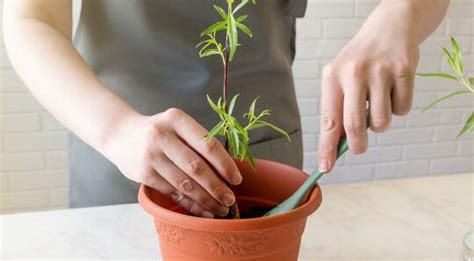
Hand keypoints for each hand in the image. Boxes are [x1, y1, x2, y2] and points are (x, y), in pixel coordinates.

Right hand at [103, 108, 241, 217]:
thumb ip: (197, 141)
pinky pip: (173, 192)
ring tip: (221, 209)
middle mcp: (162, 136)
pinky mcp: (144, 174)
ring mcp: (151, 156)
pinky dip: (190, 204)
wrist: (120, 133)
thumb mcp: (176, 125)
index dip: (225, 164)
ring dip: (206, 199)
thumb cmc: (159, 131)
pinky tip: (203, 211)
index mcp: (177, 119)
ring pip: (185, 183)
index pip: (207, 145)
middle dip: (217, 187)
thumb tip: (228, 169)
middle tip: (230, 200)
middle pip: (197, 167)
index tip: (236, 179)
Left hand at [318, 1, 419, 171]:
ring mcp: (380, 72)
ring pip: (381, 122)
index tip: (325, 168)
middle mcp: (354, 74)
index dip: (326, 148)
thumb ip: (337, 108)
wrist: (388, 29)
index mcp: (332, 77)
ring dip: (381, 123)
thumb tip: (336, 146)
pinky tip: (393, 90)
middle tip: (358, 148)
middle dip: (356, 146)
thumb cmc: (360, 61)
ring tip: (378, 104)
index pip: (328, 121)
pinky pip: (402, 110)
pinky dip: (398, 108)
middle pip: (355, 127)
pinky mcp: (404, 72)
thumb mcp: (340, 77)